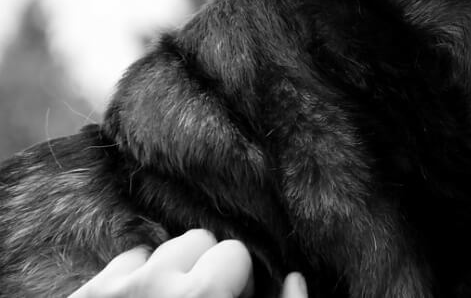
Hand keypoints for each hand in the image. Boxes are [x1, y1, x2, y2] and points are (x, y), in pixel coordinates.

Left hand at [68, 229, 306, 297]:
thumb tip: (294, 279)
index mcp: (200, 297)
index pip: (234, 252)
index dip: (239, 282)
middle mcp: (152, 286)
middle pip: (195, 241)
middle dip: (204, 269)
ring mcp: (112, 292)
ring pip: (155, 251)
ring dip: (167, 274)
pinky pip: (120, 266)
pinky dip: (134, 282)